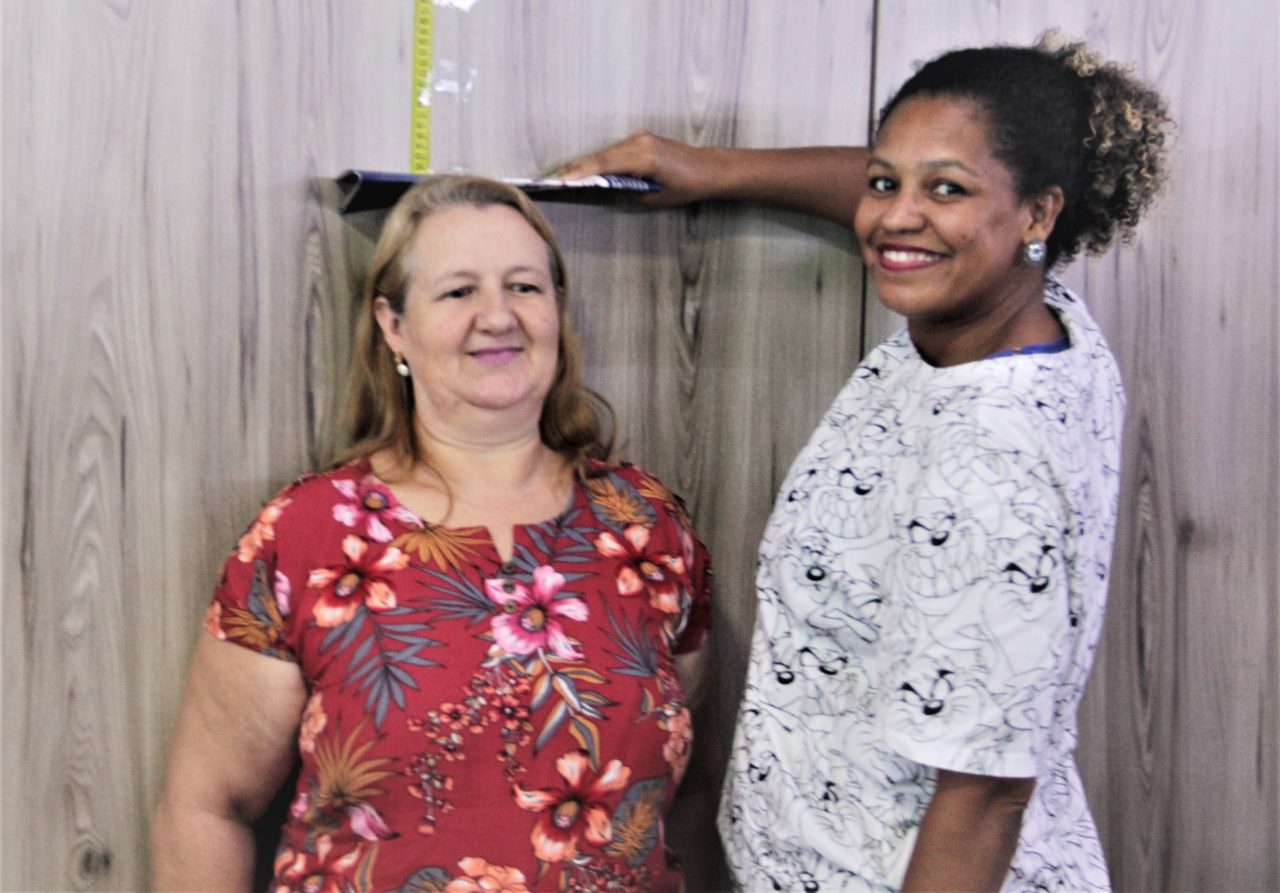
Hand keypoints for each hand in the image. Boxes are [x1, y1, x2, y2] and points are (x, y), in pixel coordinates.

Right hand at [555, 130, 723, 206]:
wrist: (708, 168)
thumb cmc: (686, 187)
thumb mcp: (654, 198)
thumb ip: (627, 191)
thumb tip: (602, 189)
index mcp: (645, 157)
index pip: (606, 164)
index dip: (581, 172)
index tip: (561, 180)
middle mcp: (640, 142)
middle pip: (601, 156)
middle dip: (576, 167)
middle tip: (552, 178)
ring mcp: (640, 138)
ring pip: (606, 152)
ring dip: (585, 163)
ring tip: (562, 175)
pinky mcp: (641, 139)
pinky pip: (614, 150)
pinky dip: (599, 159)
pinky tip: (585, 168)